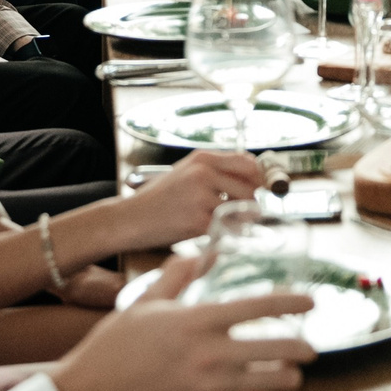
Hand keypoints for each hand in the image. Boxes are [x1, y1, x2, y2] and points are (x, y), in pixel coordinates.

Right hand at [50, 257, 315, 390]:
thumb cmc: (113, 347)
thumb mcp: (144, 302)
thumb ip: (175, 276)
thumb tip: (199, 254)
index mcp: (198, 320)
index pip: (258, 306)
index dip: (290, 303)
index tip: (311, 302)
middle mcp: (210, 353)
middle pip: (275, 348)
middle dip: (300, 349)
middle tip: (311, 349)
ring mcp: (209, 386)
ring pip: (267, 383)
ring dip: (286, 379)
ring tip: (293, 375)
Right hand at [122, 149, 265, 250]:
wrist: (131, 218)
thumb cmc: (159, 197)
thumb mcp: (186, 171)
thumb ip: (217, 170)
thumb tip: (253, 173)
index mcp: (203, 158)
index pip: (248, 162)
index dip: (259, 178)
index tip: (259, 189)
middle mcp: (203, 174)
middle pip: (250, 188)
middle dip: (251, 203)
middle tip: (242, 212)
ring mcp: (200, 197)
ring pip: (241, 209)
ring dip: (240, 219)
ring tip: (225, 222)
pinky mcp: (197, 221)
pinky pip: (227, 228)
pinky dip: (227, 232)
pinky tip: (214, 231)